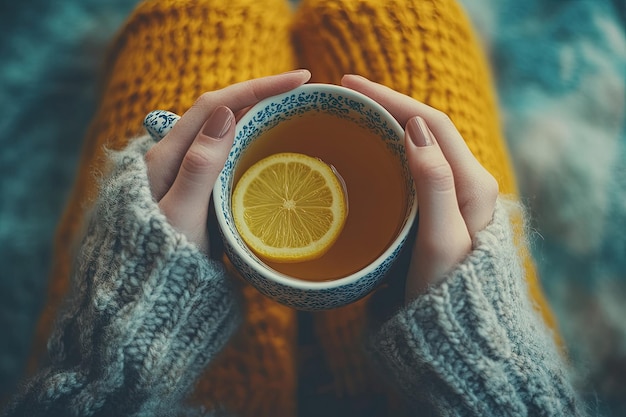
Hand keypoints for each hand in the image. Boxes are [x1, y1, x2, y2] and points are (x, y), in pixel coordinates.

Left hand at [144, 70, 311, 252]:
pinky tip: (272, 153)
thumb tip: (225, 114)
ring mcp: (188, 176)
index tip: (298, 80)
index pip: (215, 105)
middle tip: (302, 97)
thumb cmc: (160, 259)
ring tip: (293, 117)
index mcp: (167, 156)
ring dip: (258, 120)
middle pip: (221, 114)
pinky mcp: (199, 194)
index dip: (257, 88)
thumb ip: (199, 167)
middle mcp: (176, 159)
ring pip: (226, 135)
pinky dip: (252, 147)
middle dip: (261, 98)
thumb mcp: (181, 215)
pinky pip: (228, 159)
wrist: (147, 298)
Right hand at [341, 75, 498, 301]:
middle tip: (346, 94)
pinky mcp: (438, 211)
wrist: (457, 334)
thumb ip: (434, 185)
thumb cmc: (446, 293)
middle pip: (426, 128)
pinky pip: (414, 167)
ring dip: (389, 123)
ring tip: (354, 112)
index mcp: (473, 185)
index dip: (393, 100)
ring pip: (420, 146)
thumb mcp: (441, 241)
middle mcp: (467, 184)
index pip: (431, 124)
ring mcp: (452, 198)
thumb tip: (416, 127)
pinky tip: (369, 150)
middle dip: (388, 104)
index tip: (352, 85)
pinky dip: (390, 149)